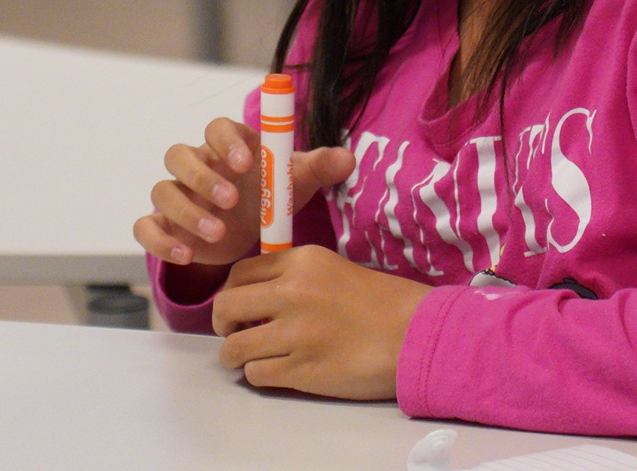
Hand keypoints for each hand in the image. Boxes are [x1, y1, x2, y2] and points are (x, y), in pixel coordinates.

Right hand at [134, 118, 354, 267]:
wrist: (253, 233)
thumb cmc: (273, 195)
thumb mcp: (298, 182)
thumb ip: (321, 167)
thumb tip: (347, 159)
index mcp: (230, 146)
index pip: (218, 127)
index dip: (228, 140)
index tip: (247, 162)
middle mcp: (198, 165)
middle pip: (180, 155)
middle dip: (203, 177)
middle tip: (233, 201)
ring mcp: (178, 195)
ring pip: (163, 190)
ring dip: (186, 211)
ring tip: (219, 235)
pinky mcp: (165, 226)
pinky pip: (146, 226)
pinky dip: (160, 240)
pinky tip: (186, 255)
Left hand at [213, 245, 433, 399]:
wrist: (412, 332)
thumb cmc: (379, 301)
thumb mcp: (332, 269)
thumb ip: (294, 276)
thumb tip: (258, 295)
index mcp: (301, 262)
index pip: (240, 272)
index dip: (232, 292)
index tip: (240, 306)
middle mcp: (291, 292)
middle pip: (226, 307)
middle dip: (224, 324)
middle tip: (236, 332)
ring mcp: (294, 332)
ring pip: (233, 347)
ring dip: (236, 355)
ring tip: (252, 356)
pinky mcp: (301, 368)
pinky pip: (255, 374)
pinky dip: (259, 374)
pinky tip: (277, 369)